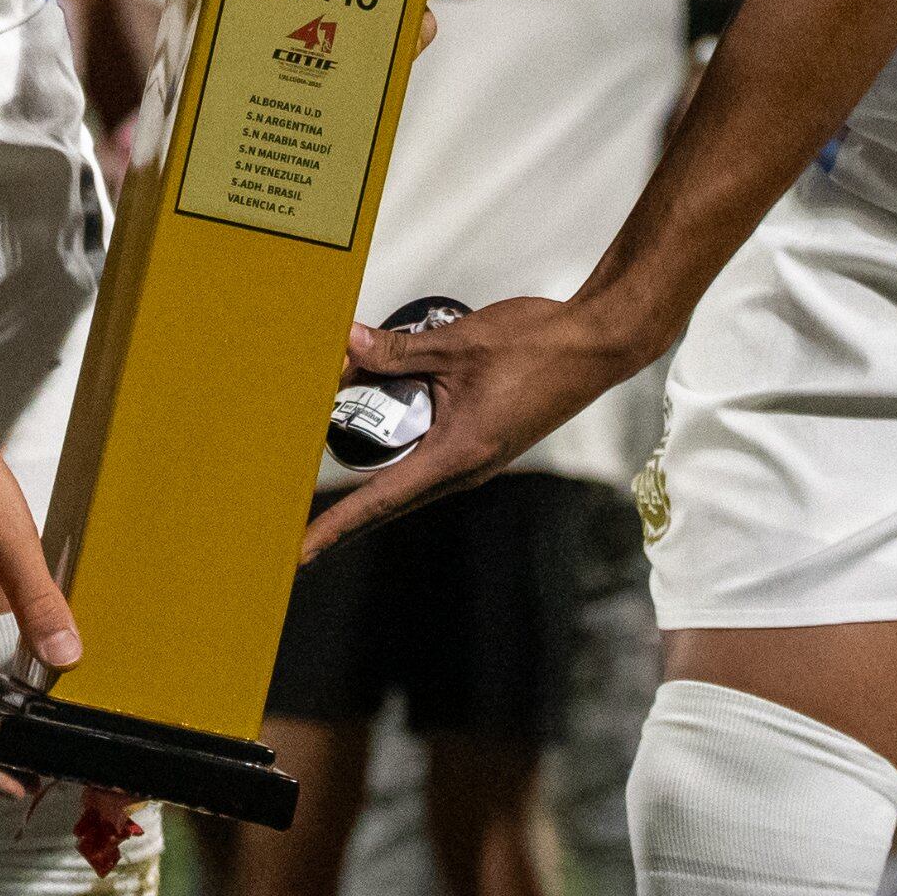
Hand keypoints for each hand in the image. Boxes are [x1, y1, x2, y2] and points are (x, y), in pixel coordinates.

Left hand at [301, 293, 644, 559]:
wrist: (595, 345)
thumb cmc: (538, 347)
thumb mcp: (455, 344)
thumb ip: (396, 350)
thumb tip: (345, 346)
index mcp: (457, 456)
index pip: (381, 500)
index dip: (337, 527)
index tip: (303, 551)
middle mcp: (466, 469)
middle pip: (390, 493)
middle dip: (348, 495)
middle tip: (301, 496)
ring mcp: (478, 459)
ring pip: (410, 470)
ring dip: (377, 450)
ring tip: (341, 424)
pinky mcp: (486, 443)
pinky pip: (431, 450)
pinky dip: (403, 433)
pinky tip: (388, 402)